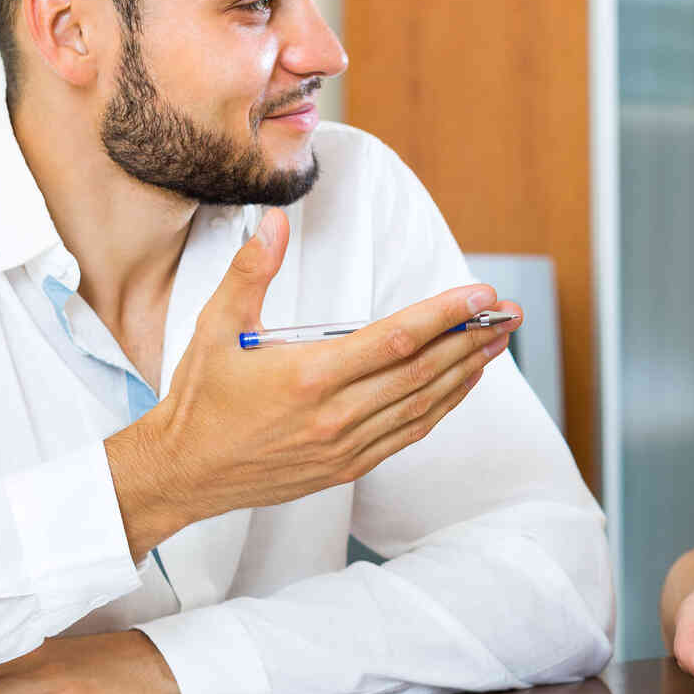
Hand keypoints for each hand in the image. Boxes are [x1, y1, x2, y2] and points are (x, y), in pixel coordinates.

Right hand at [108, 207, 517, 554]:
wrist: (184, 473)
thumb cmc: (201, 399)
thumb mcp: (216, 326)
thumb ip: (251, 270)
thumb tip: (274, 221)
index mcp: (308, 377)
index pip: (396, 340)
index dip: (445, 316)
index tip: (481, 295)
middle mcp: (335, 416)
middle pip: (422, 372)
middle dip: (471, 339)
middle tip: (509, 312)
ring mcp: (345, 446)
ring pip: (423, 405)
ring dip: (465, 372)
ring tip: (496, 343)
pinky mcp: (347, 466)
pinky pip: (408, 434)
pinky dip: (441, 406)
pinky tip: (460, 384)